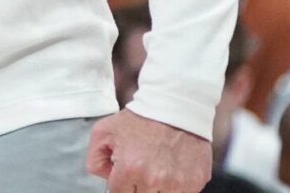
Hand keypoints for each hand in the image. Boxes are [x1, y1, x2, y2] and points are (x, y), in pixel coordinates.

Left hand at [86, 110, 211, 192]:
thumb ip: (94, 159)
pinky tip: (172, 168)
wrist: (176, 105)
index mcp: (130, 169)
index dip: (119, 184)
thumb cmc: (140, 118)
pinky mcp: (195, 181)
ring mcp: (177, 183)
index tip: (125, 174)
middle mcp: (154, 180)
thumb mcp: (104, 131)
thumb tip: (105, 178)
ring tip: (157, 168)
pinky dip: (176, 186)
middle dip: (137, 186)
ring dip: (157, 188)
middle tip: (141, 168)